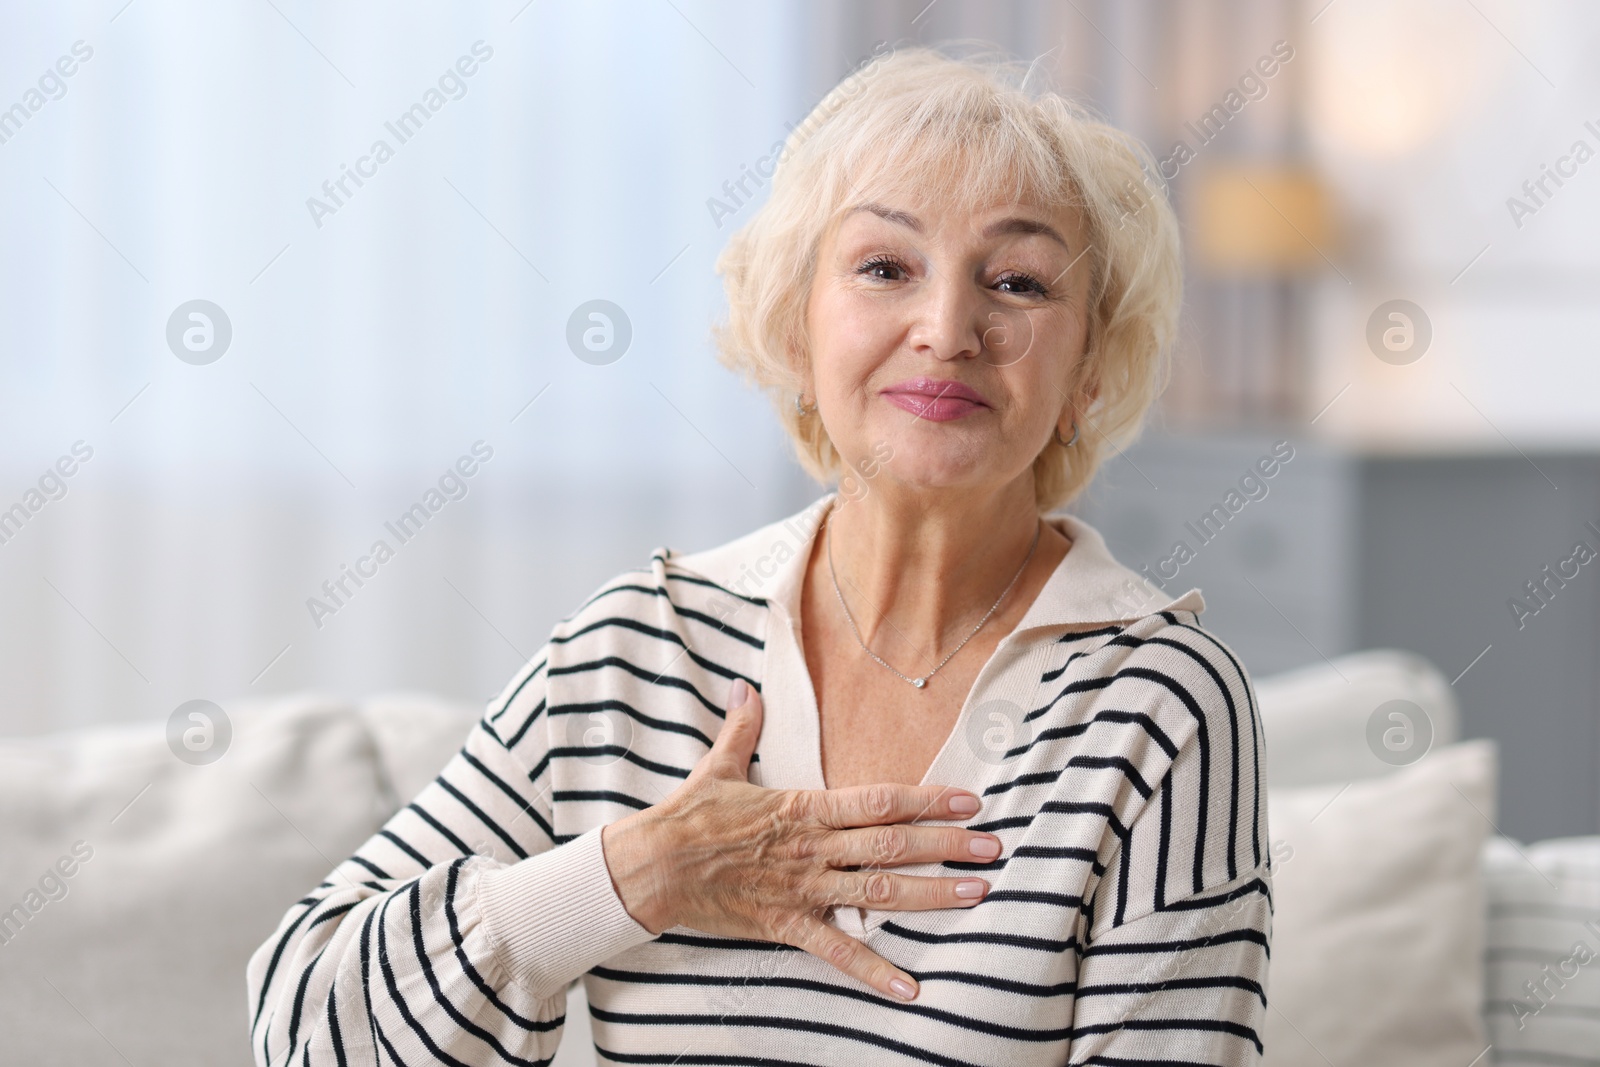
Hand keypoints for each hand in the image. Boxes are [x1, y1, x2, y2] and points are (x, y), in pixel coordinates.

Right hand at [600, 678, 999, 1001]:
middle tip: (994, 848)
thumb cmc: (686, 816)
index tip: (968, 799)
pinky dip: (875, 970)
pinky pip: (837, 951)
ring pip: (877, 894)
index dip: (926, 799)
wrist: (649, 867)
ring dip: (931, 896)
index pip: (877, 801)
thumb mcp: (718, 765)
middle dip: (947, 846)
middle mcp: (812, 848)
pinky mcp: (786, 925)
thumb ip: (744, 727)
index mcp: (803, 807)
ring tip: (977, 894)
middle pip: (891, 846)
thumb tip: (746, 687)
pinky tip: (912, 986)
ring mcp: (802, 889)